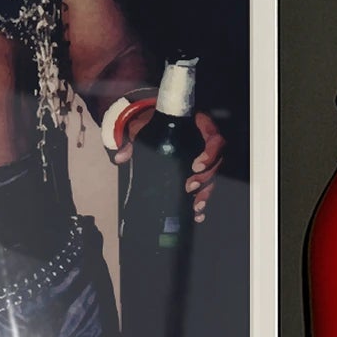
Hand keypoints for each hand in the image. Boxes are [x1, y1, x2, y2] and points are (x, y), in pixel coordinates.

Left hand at [113, 106, 225, 222]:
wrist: (148, 125)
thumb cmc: (149, 123)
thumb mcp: (141, 126)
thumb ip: (130, 140)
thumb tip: (120, 158)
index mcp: (197, 125)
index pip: (214, 137)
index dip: (210, 152)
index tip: (196, 165)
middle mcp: (204, 142)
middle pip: (216, 161)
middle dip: (206, 178)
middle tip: (190, 187)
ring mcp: (204, 158)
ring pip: (213, 176)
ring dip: (206, 192)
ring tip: (196, 205)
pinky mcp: (199, 172)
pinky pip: (206, 186)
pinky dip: (203, 200)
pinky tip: (197, 213)